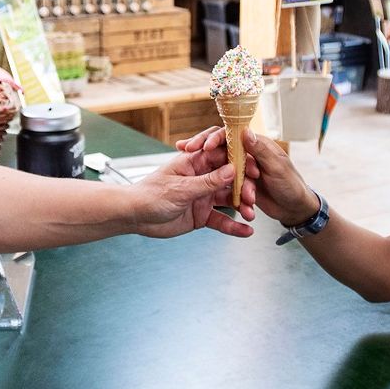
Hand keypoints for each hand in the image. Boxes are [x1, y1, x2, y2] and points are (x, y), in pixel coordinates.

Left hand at [129, 140, 254, 238]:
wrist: (135, 216)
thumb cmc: (151, 194)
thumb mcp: (182, 188)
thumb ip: (208, 181)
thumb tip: (232, 170)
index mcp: (195, 163)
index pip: (222, 156)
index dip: (240, 161)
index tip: (254, 168)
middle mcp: (203, 178)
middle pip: (230, 179)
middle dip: (244, 188)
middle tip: (252, 198)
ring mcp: (203, 197)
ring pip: (229, 200)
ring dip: (242, 207)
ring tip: (251, 216)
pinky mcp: (202, 215)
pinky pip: (221, 220)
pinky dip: (233, 226)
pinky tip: (246, 231)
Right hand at [178, 126, 317, 225]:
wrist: (296, 209)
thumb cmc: (291, 185)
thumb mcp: (276, 168)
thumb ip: (260, 150)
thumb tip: (244, 131)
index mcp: (257, 145)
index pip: (230, 135)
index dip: (215, 138)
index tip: (203, 146)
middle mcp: (247, 155)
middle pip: (220, 149)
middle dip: (202, 151)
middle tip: (184, 150)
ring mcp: (242, 171)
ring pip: (221, 171)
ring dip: (214, 178)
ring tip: (212, 183)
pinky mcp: (240, 186)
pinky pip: (226, 186)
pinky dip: (221, 192)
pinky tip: (208, 192)